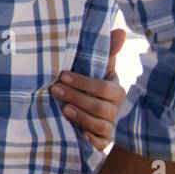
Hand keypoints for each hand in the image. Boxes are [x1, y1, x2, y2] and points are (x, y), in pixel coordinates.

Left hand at [50, 27, 125, 149]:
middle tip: (54, 90)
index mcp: (115, 90)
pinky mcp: (103, 142)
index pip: (104, 88)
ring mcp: (110, 127)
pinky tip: (80, 135)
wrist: (85, 113)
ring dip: (80, 116)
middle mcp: (114, 109)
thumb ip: (106, 51)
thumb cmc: (88, 86)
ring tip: (62, 109)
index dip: (84, 82)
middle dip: (76, 97)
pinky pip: (101, 144)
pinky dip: (91, 140)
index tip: (62, 76)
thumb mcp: (95, 69)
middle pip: (99, 107)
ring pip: (99, 124)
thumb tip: (121, 30)